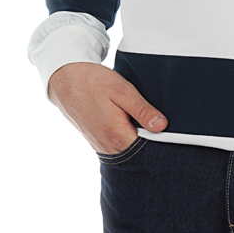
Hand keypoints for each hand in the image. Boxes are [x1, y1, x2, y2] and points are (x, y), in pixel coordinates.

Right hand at [47, 63, 167, 154]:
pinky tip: (128, 121)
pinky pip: (118, 145)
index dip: (161, 138)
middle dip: (150, 139)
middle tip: (155, 118)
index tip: (167, 126)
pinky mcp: (97, 142)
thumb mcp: (123, 91)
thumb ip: (143, 110)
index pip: (149, 148)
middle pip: (139, 152)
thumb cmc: (94, 83)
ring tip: (140, 117)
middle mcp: (108, 148)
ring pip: (129, 149)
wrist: (66, 80)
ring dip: (138, 137)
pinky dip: (127, 136)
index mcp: (117, 137)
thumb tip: (162, 126)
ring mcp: (101, 147)